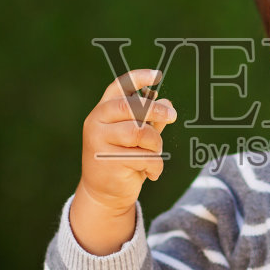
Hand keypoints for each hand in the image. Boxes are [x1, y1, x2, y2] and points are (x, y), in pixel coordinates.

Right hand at [72, 69, 176, 248]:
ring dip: (156, 144)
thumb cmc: (122, 159)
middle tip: (172, 116)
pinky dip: (156, 166)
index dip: (137, 78)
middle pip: (132, 108)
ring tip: (155, 154)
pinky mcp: (108, 162)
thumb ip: (150, 119)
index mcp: (102, 111)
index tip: (157, 74)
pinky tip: (152, 174)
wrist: (104, 194)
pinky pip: (145, 157)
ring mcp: (99, 142)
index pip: (118, 87)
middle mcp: (97, 122)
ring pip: (141, 133)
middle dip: (157, 111)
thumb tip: (167, 102)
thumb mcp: (136, 137)